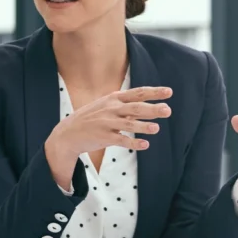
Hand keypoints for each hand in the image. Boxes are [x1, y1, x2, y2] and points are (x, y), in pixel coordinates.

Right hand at [44, 86, 172, 188]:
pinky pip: (121, 140)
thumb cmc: (91, 118)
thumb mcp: (106, 106)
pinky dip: (133, 142)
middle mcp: (111, 109)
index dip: (153, 92)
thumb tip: (149, 106)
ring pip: (128, 123)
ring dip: (143, 126)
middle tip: (168, 111)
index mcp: (113, 99)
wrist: (68, 133)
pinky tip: (144, 145)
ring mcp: (106, 123)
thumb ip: (126, 106)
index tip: (169, 92)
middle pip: (135, 107)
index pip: (137, 93)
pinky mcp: (103, 137)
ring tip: (157, 129)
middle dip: (152, 109)